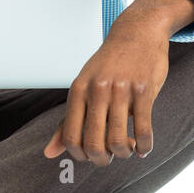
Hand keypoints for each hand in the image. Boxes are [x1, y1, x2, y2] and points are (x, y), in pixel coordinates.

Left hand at [43, 22, 169, 165]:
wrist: (137, 32)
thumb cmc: (108, 65)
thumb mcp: (83, 87)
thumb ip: (68, 120)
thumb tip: (49, 153)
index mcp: (78, 90)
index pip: (71, 137)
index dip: (80, 155)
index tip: (91, 155)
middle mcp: (97, 90)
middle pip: (93, 144)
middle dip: (102, 160)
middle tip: (110, 157)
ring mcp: (121, 89)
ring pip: (118, 140)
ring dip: (124, 153)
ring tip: (128, 149)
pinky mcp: (144, 90)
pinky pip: (143, 130)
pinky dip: (144, 146)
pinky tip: (143, 148)